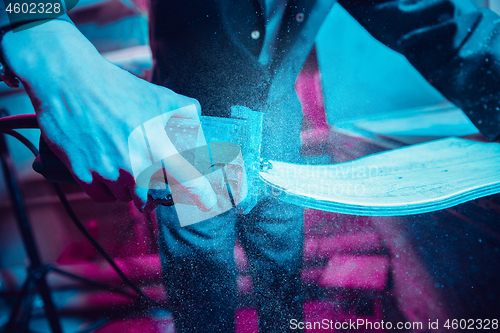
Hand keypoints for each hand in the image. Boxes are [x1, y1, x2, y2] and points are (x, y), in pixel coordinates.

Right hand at [1, 19, 216, 211]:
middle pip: (151, 198)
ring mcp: (109, 172)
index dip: (201, 196)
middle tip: (149, 179)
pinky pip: (102, 196)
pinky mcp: (83, 174)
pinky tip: (107, 173)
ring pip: (126, 197)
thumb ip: (185, 113)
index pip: (188, 183)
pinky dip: (106, 190)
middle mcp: (136, 166)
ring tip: (124, 167)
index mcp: (159, 148)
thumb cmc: (118, 89)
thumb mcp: (160, 96)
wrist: (71, 82)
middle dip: (153, 192)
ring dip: (129, 189)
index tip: (208, 204)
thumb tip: (199, 124)